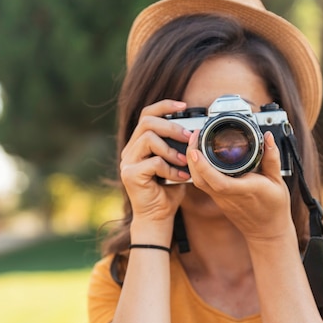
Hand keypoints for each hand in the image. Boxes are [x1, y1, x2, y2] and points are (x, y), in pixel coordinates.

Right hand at [120, 100, 191, 241]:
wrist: (158, 217)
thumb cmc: (168, 191)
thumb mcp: (177, 164)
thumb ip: (180, 147)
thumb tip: (195, 131)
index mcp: (139, 144)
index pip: (147, 115)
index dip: (164, 106)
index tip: (184, 105)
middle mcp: (130, 150)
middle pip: (146, 122)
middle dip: (171, 126)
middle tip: (188, 137)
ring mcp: (127, 162)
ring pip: (148, 138)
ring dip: (171, 149)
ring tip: (184, 161)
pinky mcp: (130, 175)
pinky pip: (154, 162)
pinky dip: (171, 169)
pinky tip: (180, 178)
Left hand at [185, 129, 294, 242]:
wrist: (267, 231)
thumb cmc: (274, 207)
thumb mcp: (278, 181)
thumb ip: (271, 158)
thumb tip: (268, 137)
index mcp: (245, 190)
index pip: (219, 181)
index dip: (204, 167)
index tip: (195, 150)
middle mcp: (228, 195)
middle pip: (201, 180)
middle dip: (192, 157)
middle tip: (194, 135)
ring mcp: (220, 199)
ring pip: (198, 182)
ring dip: (192, 162)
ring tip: (195, 141)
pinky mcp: (217, 199)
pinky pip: (202, 183)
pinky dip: (197, 168)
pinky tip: (199, 156)